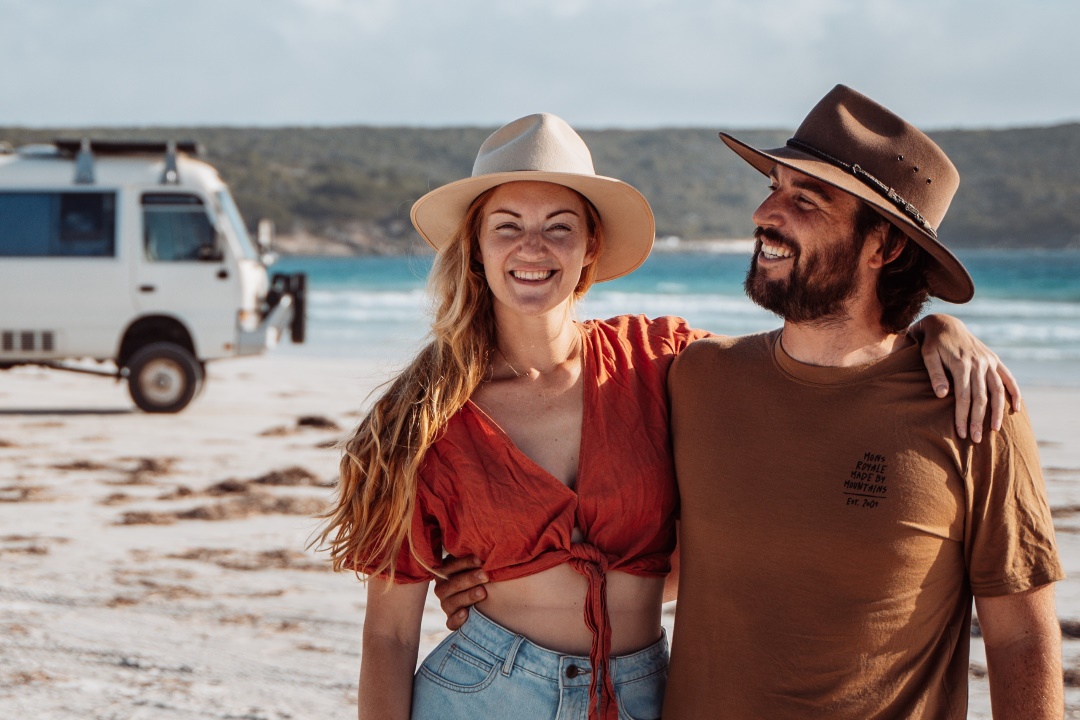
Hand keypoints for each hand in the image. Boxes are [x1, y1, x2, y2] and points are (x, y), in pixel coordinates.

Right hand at [433, 555, 487, 630]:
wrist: (483, 600)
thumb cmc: (480, 576)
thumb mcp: (476, 566)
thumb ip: (477, 558)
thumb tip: (487, 548)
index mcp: (445, 572)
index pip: (450, 566)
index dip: (464, 562)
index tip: (480, 560)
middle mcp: (442, 588)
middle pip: (452, 584)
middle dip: (469, 579)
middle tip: (485, 575)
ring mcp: (446, 605)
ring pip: (451, 602)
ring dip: (467, 596)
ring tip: (483, 592)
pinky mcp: (451, 621)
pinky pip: (451, 622)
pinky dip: (457, 619)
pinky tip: (467, 613)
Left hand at [914, 313, 1021, 442]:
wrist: (945, 324)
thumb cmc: (932, 344)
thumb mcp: (927, 356)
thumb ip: (935, 374)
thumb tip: (942, 395)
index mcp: (961, 363)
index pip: (964, 396)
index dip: (963, 416)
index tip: (962, 433)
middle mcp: (978, 363)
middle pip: (981, 397)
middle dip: (978, 419)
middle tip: (975, 439)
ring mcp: (988, 361)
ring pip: (998, 390)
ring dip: (998, 411)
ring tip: (994, 430)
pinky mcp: (994, 360)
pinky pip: (1008, 378)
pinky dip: (1015, 393)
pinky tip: (1016, 409)